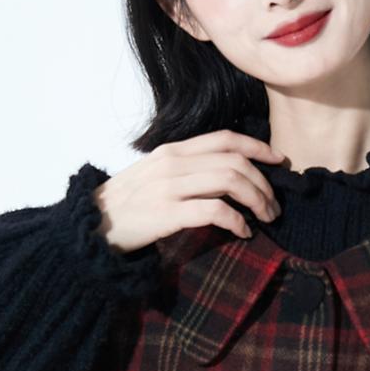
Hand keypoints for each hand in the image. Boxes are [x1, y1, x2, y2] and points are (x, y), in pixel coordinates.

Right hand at [92, 129, 285, 252]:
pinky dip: (236, 221)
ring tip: (265, 218)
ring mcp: (169, 187)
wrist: (91, 225)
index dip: (257, 146)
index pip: (224, 138)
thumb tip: (225, 178)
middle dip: (263, 182)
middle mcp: (173, 163)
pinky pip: (215, 211)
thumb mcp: (154, 175)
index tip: (278, 160)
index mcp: (173, 151)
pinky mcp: (167, 213)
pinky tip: (243, 232)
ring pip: (229, 181)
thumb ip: (186, 171)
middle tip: (274, 205)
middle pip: (234, 161)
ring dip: (256, 200)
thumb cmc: (127, 205)